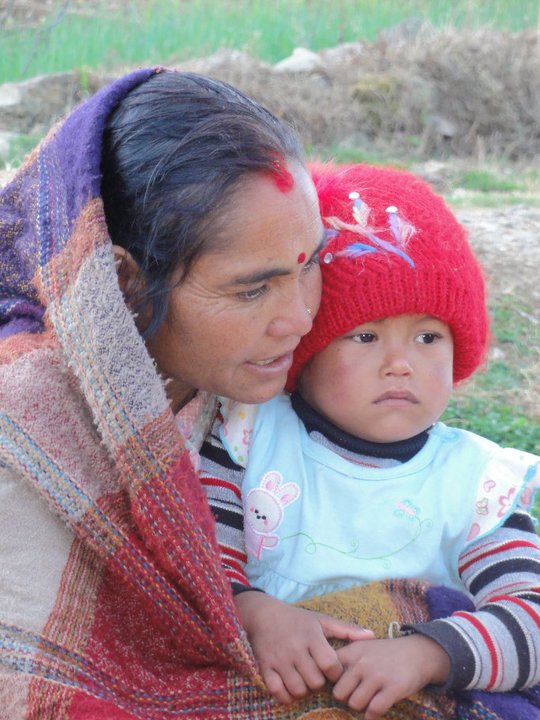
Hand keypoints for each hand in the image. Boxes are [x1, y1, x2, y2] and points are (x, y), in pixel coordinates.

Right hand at [234, 591, 372, 704]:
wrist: (264, 615)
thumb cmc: (297, 619)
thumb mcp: (321, 620)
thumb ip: (347, 629)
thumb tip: (371, 636)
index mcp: (311, 636)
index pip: (330, 665)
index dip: (335, 672)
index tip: (332, 669)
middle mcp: (295, 649)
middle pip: (315, 681)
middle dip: (319, 683)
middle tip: (317, 675)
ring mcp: (279, 659)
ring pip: (298, 690)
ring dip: (304, 690)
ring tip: (305, 681)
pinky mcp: (265, 668)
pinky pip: (278, 693)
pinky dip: (287, 696)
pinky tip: (291, 688)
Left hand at [333, 634, 450, 719]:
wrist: (418, 652)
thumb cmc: (386, 654)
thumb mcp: (363, 647)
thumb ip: (345, 660)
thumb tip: (324, 678)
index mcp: (353, 651)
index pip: (328, 671)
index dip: (330, 683)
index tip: (339, 686)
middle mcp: (363, 662)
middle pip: (339, 693)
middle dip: (346, 698)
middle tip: (355, 695)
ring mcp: (377, 675)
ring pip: (354, 704)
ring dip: (360, 707)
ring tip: (368, 701)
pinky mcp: (393, 688)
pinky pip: (373, 711)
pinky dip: (372, 716)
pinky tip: (375, 711)